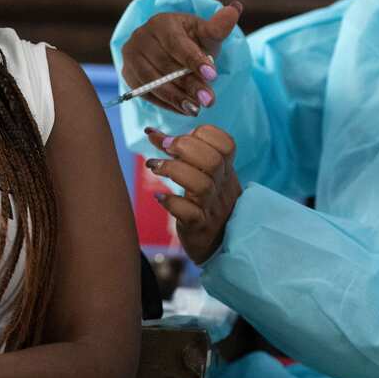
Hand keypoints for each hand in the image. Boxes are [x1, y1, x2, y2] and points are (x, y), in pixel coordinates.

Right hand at [119, 0, 241, 115]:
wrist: (171, 50)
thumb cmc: (192, 40)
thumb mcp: (206, 33)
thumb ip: (219, 26)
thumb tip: (235, 8)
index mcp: (161, 22)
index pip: (176, 43)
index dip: (194, 60)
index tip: (213, 76)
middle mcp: (141, 37)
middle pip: (166, 65)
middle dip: (190, 84)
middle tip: (209, 101)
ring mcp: (131, 57)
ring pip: (153, 82)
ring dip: (177, 98)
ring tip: (197, 109)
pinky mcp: (128, 74)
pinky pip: (146, 93)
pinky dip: (166, 104)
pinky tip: (184, 110)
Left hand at [144, 125, 240, 263]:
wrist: (218, 245)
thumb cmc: (207, 203)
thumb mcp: (202, 175)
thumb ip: (179, 153)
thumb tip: (152, 132)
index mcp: (226, 170)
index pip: (226, 144)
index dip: (203, 134)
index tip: (180, 137)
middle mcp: (222, 187)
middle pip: (213, 160)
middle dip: (185, 147)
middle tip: (165, 148)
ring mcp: (212, 208)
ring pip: (201, 185)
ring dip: (173, 170)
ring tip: (154, 166)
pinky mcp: (199, 226)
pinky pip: (188, 213)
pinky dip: (171, 202)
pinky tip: (159, 197)